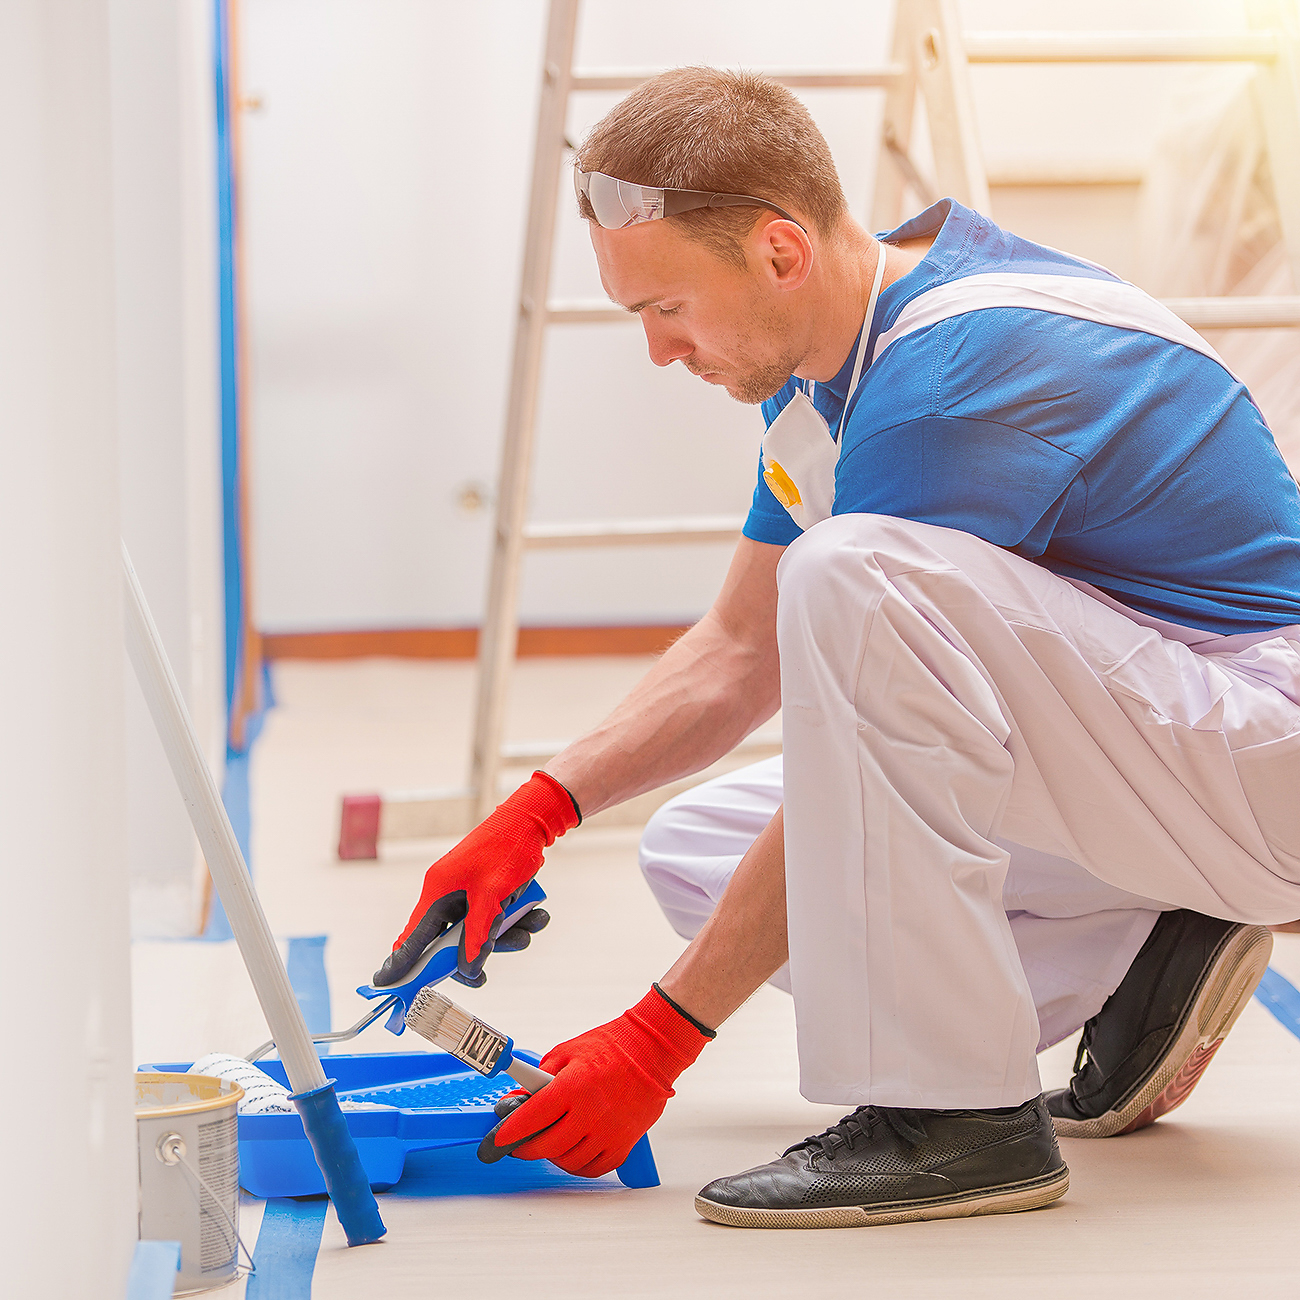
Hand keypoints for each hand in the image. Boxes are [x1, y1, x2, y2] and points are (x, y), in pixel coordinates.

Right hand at [371, 771, 577, 987]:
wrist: (533, 820)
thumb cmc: (507, 849)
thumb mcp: (493, 896)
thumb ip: (478, 934)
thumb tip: (468, 970)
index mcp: (437, 891)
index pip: (412, 936)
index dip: (399, 962)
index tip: (383, 984)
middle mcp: (447, 893)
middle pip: (449, 941)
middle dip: (474, 955)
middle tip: (482, 978)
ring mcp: (466, 893)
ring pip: (478, 931)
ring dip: (504, 937)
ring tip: (528, 930)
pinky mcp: (485, 891)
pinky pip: (494, 917)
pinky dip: (515, 921)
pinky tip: (536, 914)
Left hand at [478, 986, 712, 1177]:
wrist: (651, 1050)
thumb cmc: (610, 1047)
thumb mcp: (566, 1053)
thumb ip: (538, 1079)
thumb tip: (515, 1101)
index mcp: (572, 1087)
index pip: (531, 1118)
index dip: (510, 1133)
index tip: (498, 1140)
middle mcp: (591, 1113)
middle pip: (548, 1146)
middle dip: (527, 1148)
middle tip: (520, 1144)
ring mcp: (609, 1132)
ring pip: (570, 1162)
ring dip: (553, 1156)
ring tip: (549, 1143)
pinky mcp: (624, 1143)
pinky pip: (594, 1168)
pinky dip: (579, 1165)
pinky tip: (573, 1151)